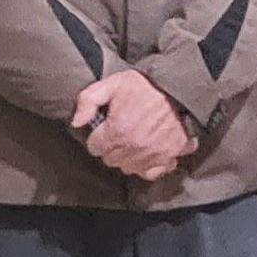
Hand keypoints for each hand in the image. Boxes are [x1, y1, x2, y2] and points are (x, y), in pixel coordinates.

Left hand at [70, 70, 193, 178]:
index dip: (97, 136)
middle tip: (119, 132)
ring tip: (133, 141)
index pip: (95, 148)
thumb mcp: (112, 84)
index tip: (105, 128)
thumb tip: (76, 122)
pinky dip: (150, 166)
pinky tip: (148, 154)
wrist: (180, 86)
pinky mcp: (171, 154)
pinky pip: (154, 172)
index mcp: (118, 130)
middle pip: (111, 160)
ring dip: (128, 158)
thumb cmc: (146, 85)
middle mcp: (135, 147)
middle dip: (111, 148)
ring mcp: (154, 153)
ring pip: (129, 168)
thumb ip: (88, 101)